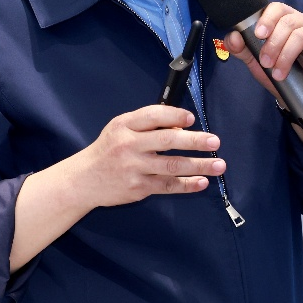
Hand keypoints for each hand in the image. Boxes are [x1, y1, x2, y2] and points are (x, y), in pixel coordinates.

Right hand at [66, 105, 224, 209]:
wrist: (84, 179)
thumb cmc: (108, 150)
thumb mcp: (120, 129)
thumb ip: (145, 125)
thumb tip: (180, 126)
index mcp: (124, 125)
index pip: (154, 115)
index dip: (175, 116)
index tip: (192, 119)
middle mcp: (129, 145)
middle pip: (167, 141)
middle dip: (194, 141)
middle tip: (214, 141)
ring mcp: (134, 168)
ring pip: (171, 166)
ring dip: (198, 165)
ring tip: (219, 164)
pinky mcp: (138, 188)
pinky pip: (167, 186)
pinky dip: (187, 184)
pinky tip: (202, 182)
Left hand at [224, 2, 302, 99]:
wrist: (297, 91)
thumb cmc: (276, 68)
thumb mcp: (255, 60)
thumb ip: (241, 48)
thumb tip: (233, 37)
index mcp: (282, 19)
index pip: (275, 8)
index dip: (266, 20)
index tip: (258, 35)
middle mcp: (299, 20)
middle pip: (286, 22)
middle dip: (273, 44)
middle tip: (265, 63)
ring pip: (299, 35)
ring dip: (286, 56)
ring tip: (278, 73)